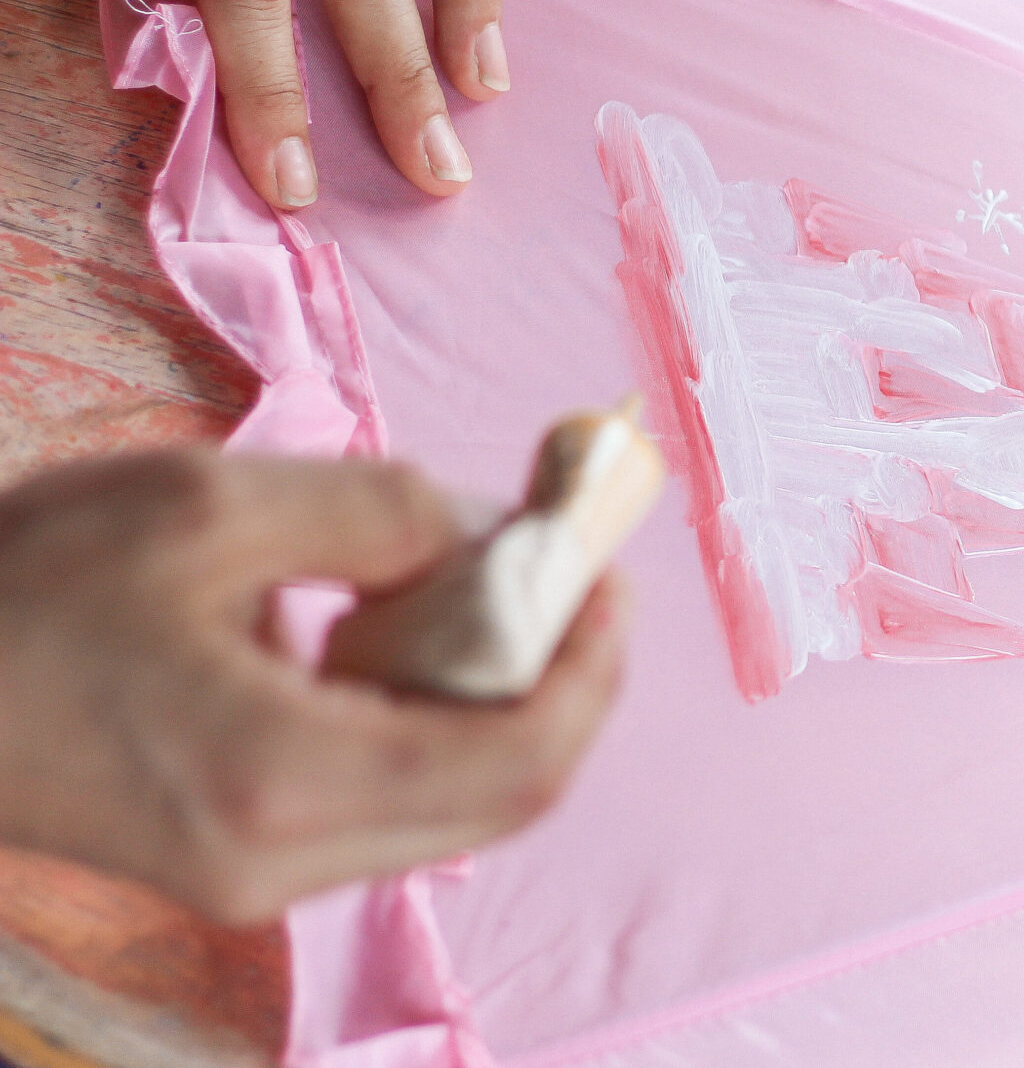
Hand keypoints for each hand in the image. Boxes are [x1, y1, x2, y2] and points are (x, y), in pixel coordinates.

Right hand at [0, 451, 626, 923]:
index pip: (522, 759)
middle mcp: (283, 862)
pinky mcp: (229, 862)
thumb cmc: (14, 590)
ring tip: (469, 583)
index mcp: (285, 779)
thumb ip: (379, 514)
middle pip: (506, 796)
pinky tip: (380, 632)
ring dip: (493, 697)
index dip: (592, 660)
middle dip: (560, 676)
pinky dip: (423, 720)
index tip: (601, 564)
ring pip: (452, 806)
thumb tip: (496, 535)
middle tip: (562, 567)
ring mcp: (253, 879)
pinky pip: (384, 803)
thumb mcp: (205, 507)